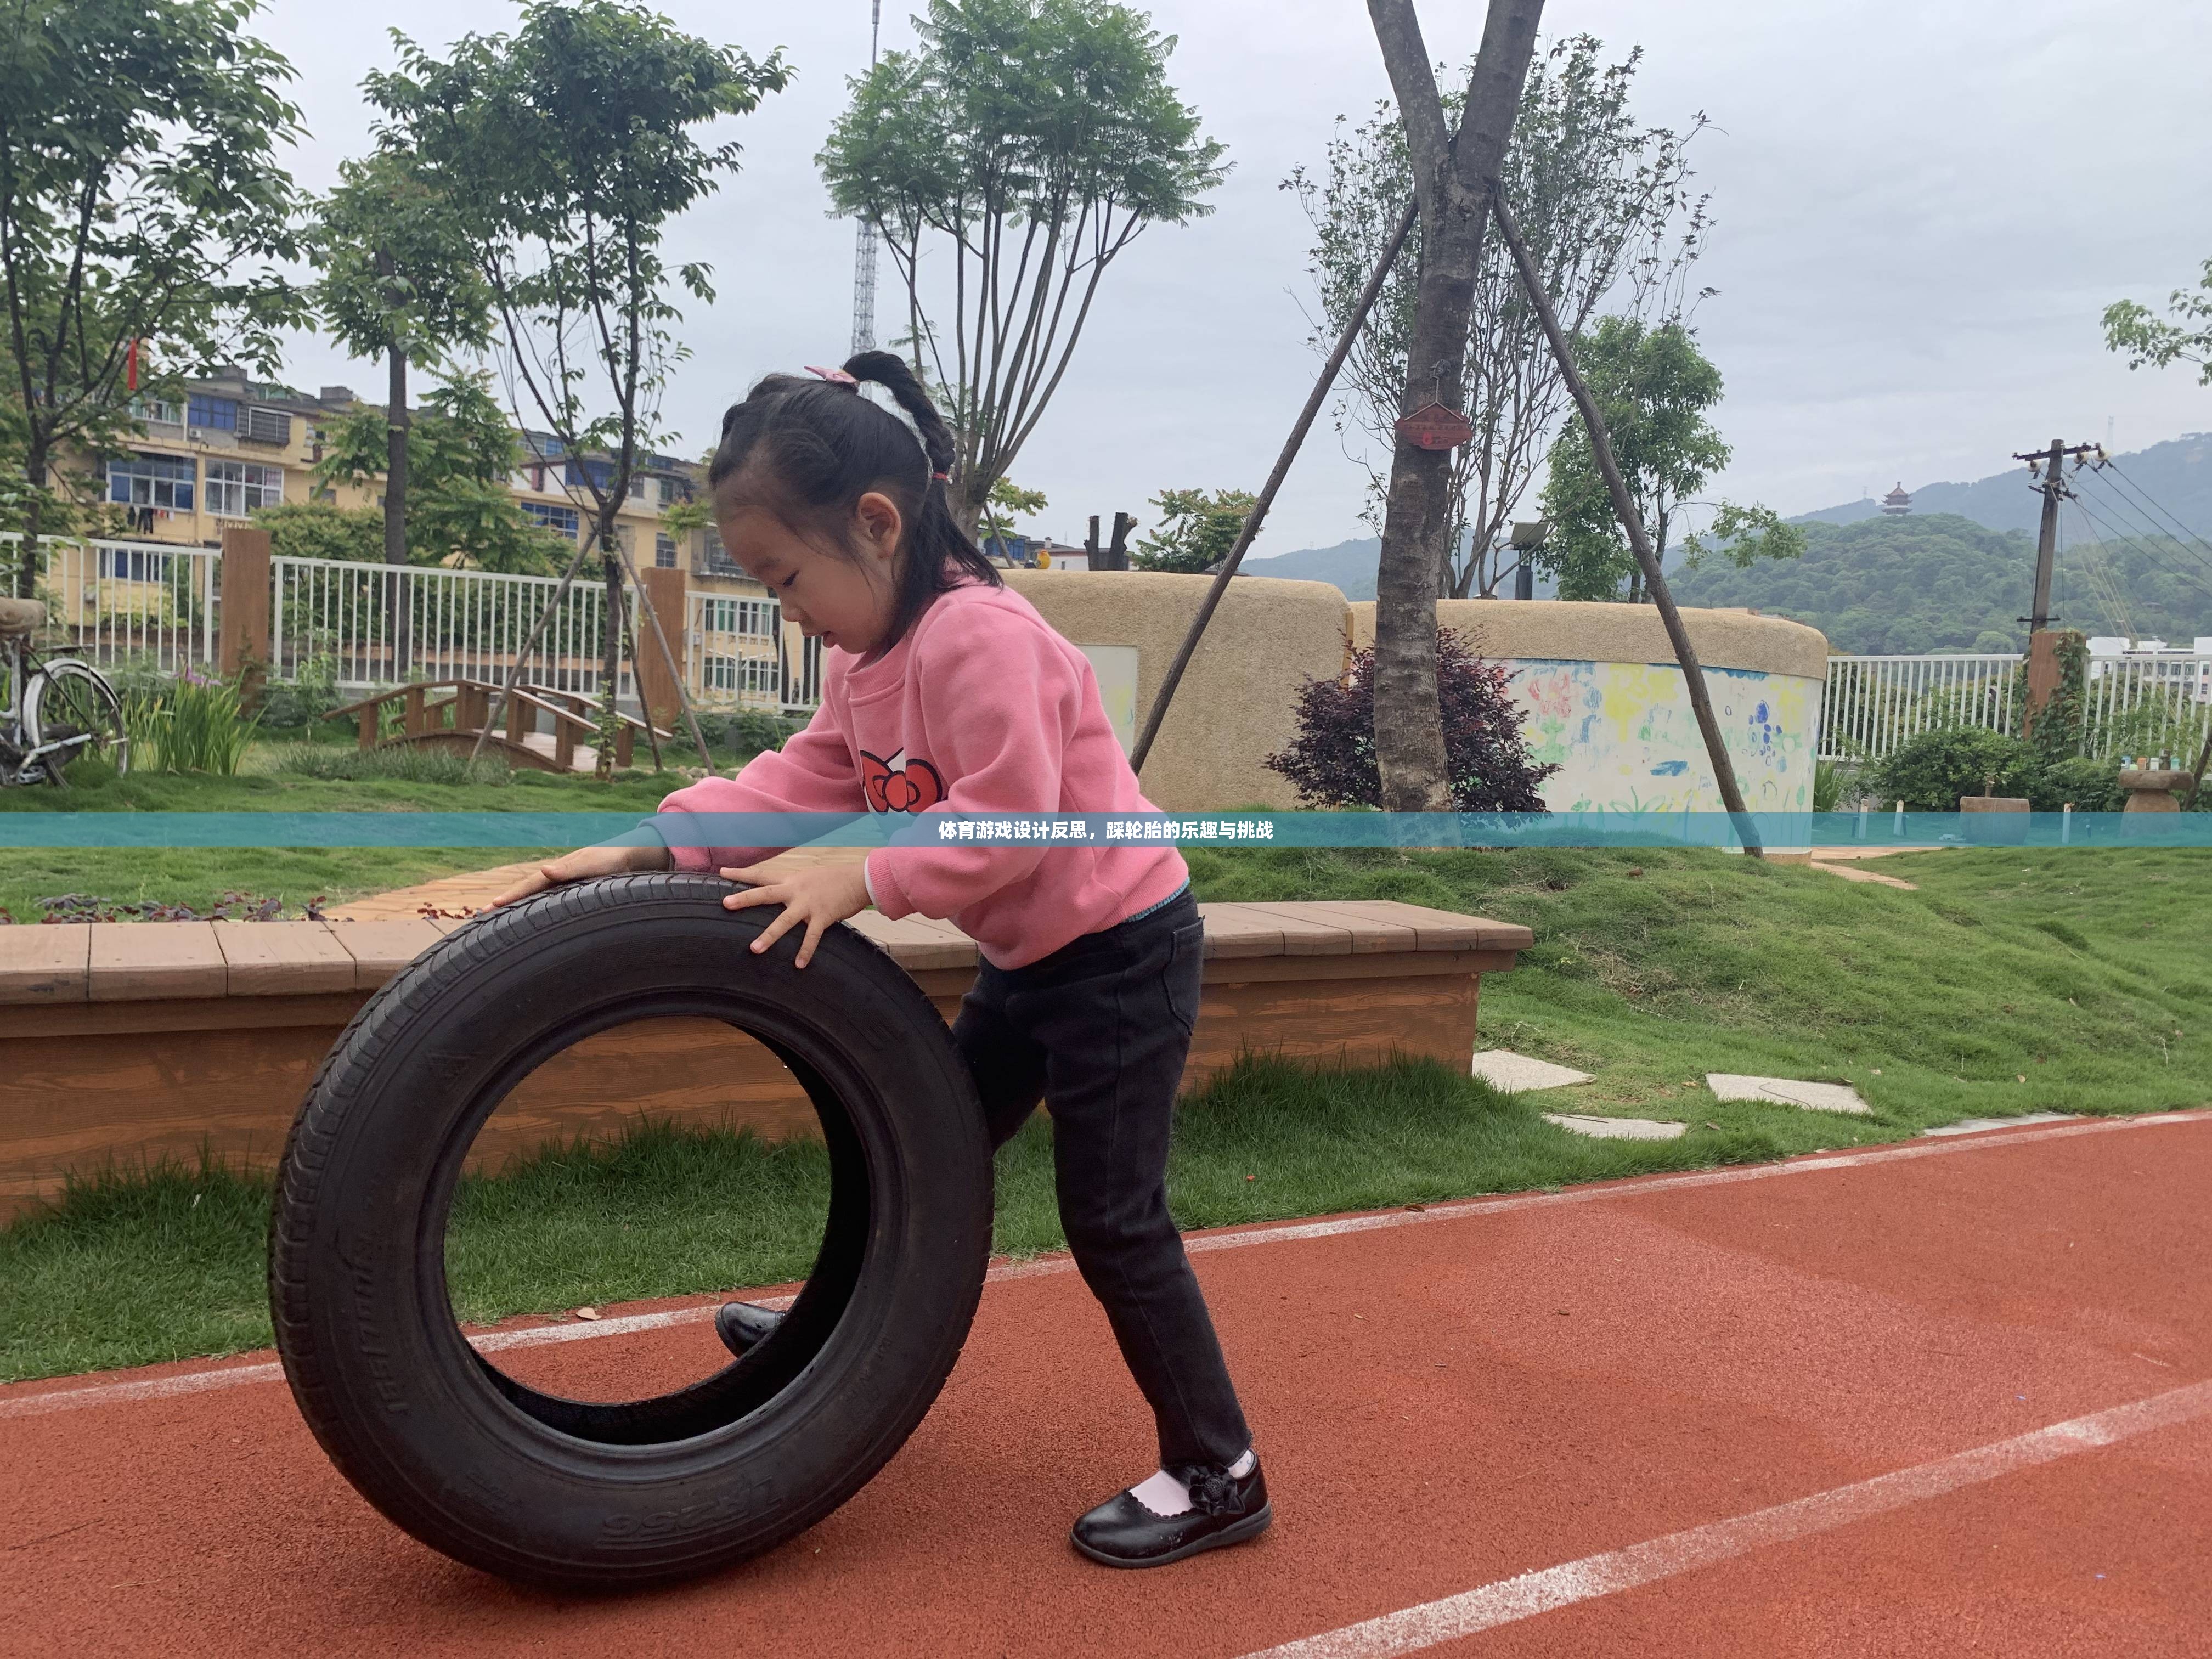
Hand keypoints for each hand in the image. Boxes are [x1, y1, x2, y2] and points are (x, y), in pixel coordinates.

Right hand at [489, 842, 669, 907]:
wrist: (629, 858)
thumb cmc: (611, 861)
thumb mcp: (592, 863)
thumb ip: (569, 868)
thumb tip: (543, 869)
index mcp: (556, 873)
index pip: (528, 886)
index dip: (510, 897)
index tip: (491, 906)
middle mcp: (555, 880)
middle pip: (525, 892)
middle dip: (503, 904)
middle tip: (479, 917)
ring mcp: (561, 888)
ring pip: (533, 899)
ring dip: (514, 909)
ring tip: (493, 922)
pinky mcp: (569, 895)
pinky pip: (545, 903)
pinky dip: (531, 911)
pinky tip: (524, 921)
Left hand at [719, 860, 871, 968]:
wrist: (860, 879)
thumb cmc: (836, 879)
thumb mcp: (810, 877)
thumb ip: (795, 886)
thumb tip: (784, 895)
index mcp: (791, 880)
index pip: (762, 875)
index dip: (741, 874)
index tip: (722, 873)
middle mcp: (796, 890)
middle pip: (765, 893)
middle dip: (745, 899)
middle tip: (725, 903)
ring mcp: (808, 904)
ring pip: (784, 921)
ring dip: (769, 936)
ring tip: (754, 949)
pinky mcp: (822, 916)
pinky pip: (812, 937)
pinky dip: (805, 951)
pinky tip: (799, 965)